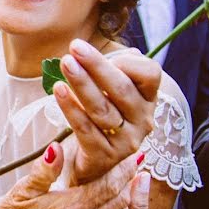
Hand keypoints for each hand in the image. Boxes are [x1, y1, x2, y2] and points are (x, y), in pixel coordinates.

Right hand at [0, 143, 139, 208]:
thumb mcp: (20, 192)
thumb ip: (44, 170)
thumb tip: (57, 148)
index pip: (108, 186)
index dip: (125, 170)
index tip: (137, 157)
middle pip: (119, 201)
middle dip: (130, 182)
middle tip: (138, 167)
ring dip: (123, 201)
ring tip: (127, 185)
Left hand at [54, 39, 159, 183]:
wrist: (93, 161)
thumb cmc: (101, 114)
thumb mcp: (110, 90)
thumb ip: (109, 68)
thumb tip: (88, 52)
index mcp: (148, 98)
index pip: (150, 74)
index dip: (127, 60)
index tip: (100, 51)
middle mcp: (143, 120)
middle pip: (121, 89)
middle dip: (97, 66)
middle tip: (75, 48)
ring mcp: (126, 141)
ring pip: (103, 109)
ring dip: (82, 84)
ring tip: (65, 64)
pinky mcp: (104, 156)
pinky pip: (86, 129)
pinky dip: (71, 108)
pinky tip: (59, 90)